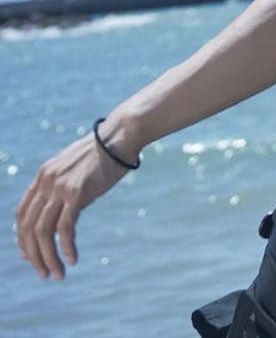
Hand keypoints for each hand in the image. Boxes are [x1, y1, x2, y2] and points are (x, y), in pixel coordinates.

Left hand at [15, 131, 131, 279]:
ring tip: (57, 274)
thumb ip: (63, 185)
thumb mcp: (75, 168)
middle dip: (34, 255)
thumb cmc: (104, 152)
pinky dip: (66, 247)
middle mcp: (47, 181)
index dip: (23, 238)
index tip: (31, 256)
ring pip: (43, 232)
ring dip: (48, 258)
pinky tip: (72, 259)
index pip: (22, 214)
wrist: (121, 135)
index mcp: (44, 175)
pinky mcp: (77, 192)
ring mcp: (61, 186)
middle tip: (44, 273)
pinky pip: (65, 228)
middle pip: (28, 227)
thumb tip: (62, 209)